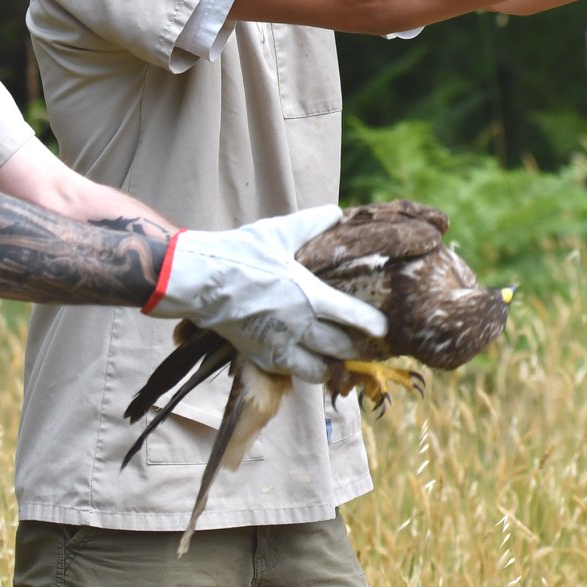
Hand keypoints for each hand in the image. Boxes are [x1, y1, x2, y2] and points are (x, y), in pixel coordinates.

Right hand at [144, 205, 387, 380]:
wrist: (201, 281)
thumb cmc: (240, 253)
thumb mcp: (279, 232)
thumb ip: (312, 223)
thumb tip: (336, 212)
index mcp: (310, 295)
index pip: (353, 316)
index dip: (373, 326)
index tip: (385, 330)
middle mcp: (300, 325)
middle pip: (341, 347)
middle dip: (358, 349)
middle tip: (369, 347)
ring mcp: (280, 344)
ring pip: (319, 370)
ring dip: (333, 366)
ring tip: (340, 360)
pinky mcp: (261, 356)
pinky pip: (292, 373)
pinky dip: (305, 371)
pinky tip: (309, 362)